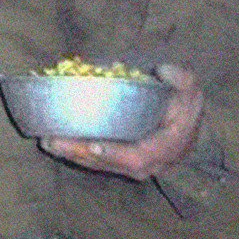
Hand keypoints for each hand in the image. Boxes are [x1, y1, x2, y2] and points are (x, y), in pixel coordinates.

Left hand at [40, 64, 203, 180]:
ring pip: (102, 166)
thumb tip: (163, 70)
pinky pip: (99, 163)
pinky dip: (77, 155)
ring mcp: (137, 168)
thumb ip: (183, 79)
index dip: (116, 153)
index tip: (93, 145)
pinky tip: (57, 144)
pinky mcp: (124, 165)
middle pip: (112, 164)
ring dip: (73, 156)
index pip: (139, 156)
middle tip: (54, 142)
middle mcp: (151, 163)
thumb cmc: (185, 105)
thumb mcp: (190, 89)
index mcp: (168, 147)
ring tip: (48, 142)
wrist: (190, 128)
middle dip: (81, 154)